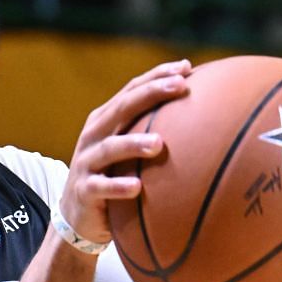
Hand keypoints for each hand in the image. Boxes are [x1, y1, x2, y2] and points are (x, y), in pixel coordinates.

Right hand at [57, 59, 190, 244]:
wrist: (76, 214)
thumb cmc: (113, 175)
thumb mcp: (128, 150)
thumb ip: (154, 132)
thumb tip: (205, 119)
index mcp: (106, 119)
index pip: (132, 90)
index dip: (157, 76)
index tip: (187, 67)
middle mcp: (94, 135)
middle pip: (123, 108)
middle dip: (151, 93)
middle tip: (180, 86)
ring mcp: (86, 162)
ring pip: (110, 148)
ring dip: (134, 143)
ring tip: (160, 143)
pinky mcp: (84, 190)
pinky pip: (100, 187)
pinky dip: (118, 187)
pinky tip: (137, 187)